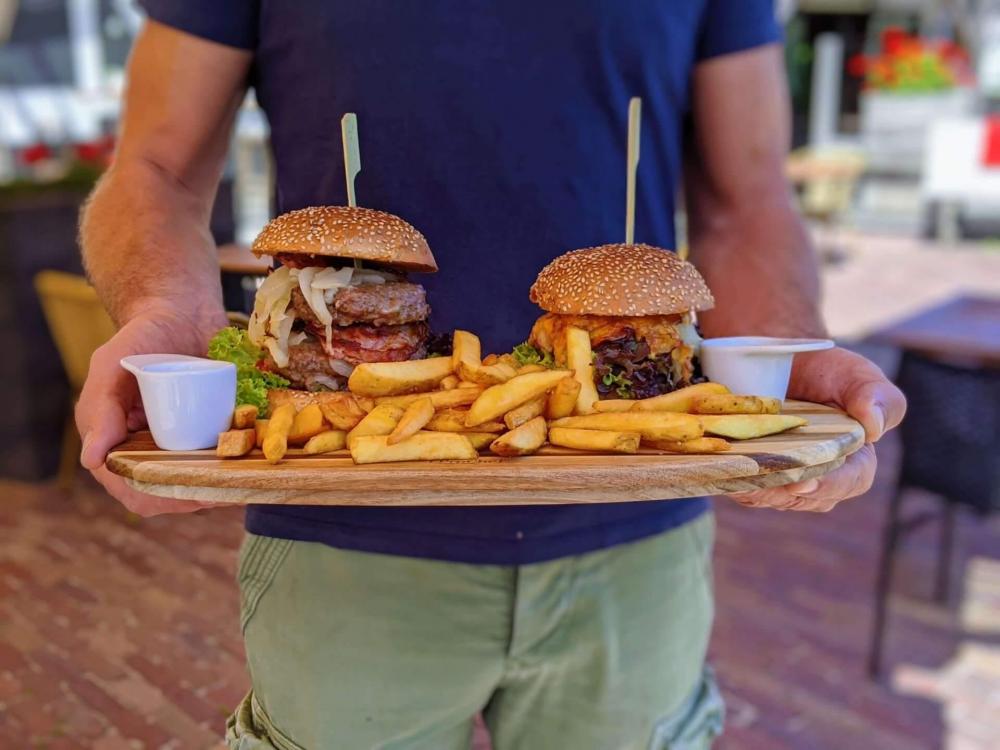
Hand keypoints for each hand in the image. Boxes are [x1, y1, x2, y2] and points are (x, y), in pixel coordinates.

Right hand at [76, 308, 223, 515]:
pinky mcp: (209, 431)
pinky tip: (254, 462)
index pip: (132, 489)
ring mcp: (181, 442)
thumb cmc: (141, 336)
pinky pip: (223, 458)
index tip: (191, 497)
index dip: (158, 499)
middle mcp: (148, 448)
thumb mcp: (112, 364)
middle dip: (197, 497)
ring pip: (200, 481)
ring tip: (243, 479)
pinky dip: (238, 463)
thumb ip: (100, 408)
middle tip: (225, 490)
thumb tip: (91, 459)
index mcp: (116, 441)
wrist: (183, 312)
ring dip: (222, 485)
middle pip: (170, 492)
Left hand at [729, 347, 905, 512]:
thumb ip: (877, 397)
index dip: (829, 485)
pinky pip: (742, 485)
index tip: (805, 481)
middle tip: (762, 478)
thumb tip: (874, 427)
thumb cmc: (828, 370)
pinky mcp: (752, 471)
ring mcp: (784, 477)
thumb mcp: (858, 375)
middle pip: (804, 496)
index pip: (850, 482)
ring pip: (770, 496)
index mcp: (855, 459)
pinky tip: (720, 469)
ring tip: (738, 474)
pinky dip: (732, 478)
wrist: (780, 358)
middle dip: (783, 490)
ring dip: (753, 487)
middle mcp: (820, 476)